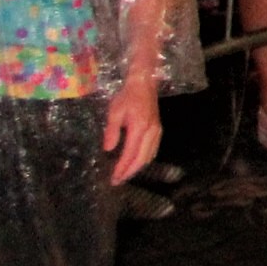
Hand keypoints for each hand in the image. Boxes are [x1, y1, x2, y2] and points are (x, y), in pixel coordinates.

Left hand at [103, 69, 162, 184]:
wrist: (144, 84)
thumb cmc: (127, 96)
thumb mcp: (114, 112)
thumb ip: (111, 131)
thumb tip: (108, 149)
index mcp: (139, 128)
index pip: (130, 154)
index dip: (121, 168)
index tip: (113, 178)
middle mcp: (151, 132)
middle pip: (141, 159)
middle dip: (129, 172)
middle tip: (118, 181)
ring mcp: (157, 131)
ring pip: (149, 156)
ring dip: (137, 167)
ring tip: (126, 174)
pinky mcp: (158, 129)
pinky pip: (153, 150)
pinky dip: (145, 159)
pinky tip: (137, 162)